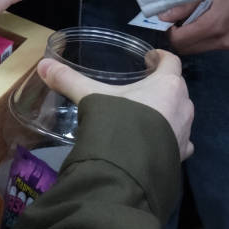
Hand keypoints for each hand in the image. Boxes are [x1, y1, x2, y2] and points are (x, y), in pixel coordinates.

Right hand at [38, 50, 194, 160]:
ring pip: (180, 114)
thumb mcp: (91, 97)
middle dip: (163, 86)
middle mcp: (183, 105)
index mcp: (167, 85)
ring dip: (168, 111)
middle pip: (177, 88)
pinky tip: (156, 142)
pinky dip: (171, 138)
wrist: (128, 169)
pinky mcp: (181, 154)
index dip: (161, 58)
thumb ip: (69, 80)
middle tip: (144, 88)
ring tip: (147, 116)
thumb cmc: (117, 122)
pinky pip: (181, 141)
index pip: (171, 62)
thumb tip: (43, 65)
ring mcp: (185, 131)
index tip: (150, 59)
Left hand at [163, 0, 228, 54]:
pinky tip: (210, 21)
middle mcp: (223, 41)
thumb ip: (186, 4)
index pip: (180, 41)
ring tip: (197, 18)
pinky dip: (204, 37)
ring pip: (199, 49)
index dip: (170, 31)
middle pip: (188, 49)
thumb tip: (163, 16)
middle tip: (182, 18)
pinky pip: (212, 46)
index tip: (171, 18)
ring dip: (192, 37)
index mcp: (215, 26)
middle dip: (180, 36)